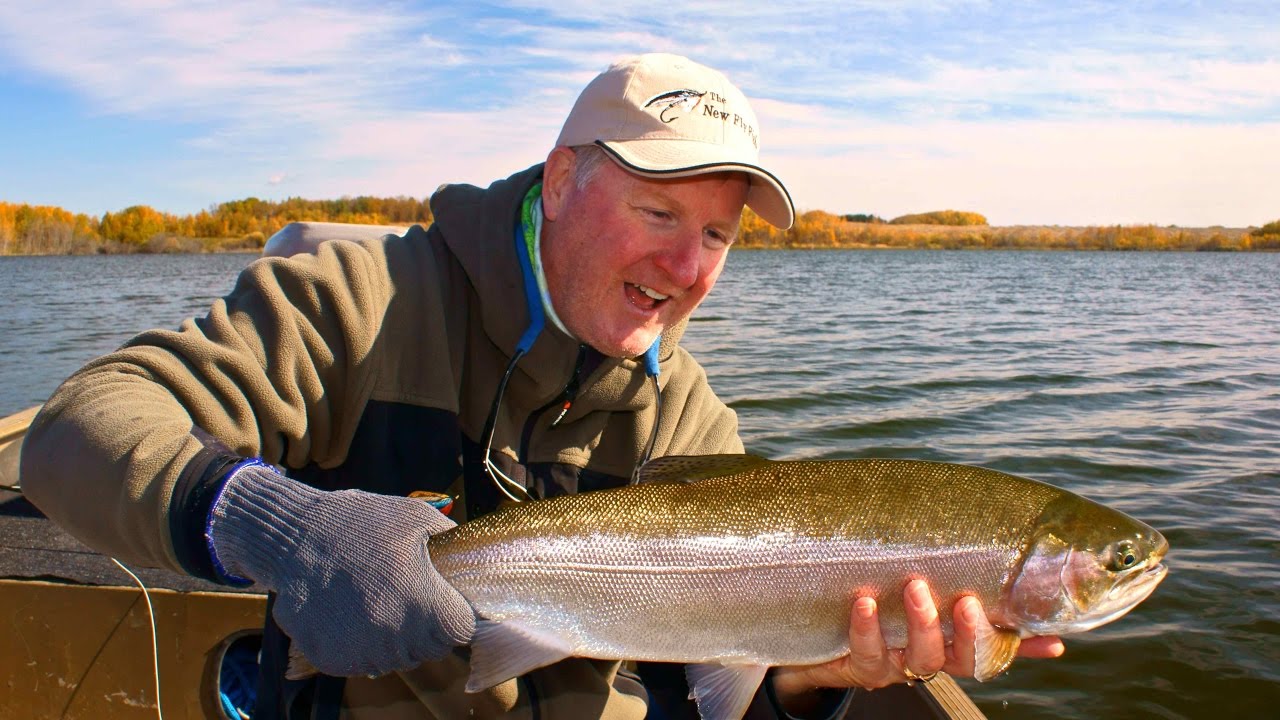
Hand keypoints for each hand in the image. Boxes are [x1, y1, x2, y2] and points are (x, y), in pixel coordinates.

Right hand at [208, 463, 475, 676]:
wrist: (294, 535)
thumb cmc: (361, 522)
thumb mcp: (417, 518)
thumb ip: (452, 543)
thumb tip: (480, 558)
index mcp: (424, 604)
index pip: (460, 631)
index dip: (454, 615)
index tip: (442, 600)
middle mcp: (395, 636)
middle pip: (429, 648)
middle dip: (425, 627)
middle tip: (405, 595)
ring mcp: (361, 652)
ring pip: (395, 658)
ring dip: (393, 638)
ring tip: (376, 599)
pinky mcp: (331, 660)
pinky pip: (360, 661)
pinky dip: (360, 644)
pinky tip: (351, 612)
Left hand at [771, 580, 1063, 699]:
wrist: (819, 639)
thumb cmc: (875, 609)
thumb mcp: (912, 594)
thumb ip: (946, 583)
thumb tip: (992, 563)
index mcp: (950, 640)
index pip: (996, 645)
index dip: (1025, 646)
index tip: (1053, 640)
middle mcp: (930, 656)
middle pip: (964, 657)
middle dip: (971, 632)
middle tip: (968, 601)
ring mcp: (898, 664)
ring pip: (921, 655)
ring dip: (922, 623)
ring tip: (914, 588)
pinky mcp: (862, 665)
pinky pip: (868, 650)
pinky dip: (867, 626)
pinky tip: (864, 602)